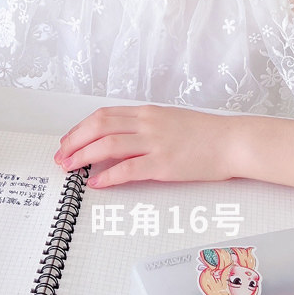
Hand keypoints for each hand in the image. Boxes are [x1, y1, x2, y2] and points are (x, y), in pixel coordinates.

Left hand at [53, 105, 236, 187]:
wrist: (231, 140)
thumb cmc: (204, 133)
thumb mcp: (169, 120)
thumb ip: (144, 126)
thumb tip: (118, 138)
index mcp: (147, 112)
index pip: (104, 115)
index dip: (81, 128)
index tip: (68, 141)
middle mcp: (148, 123)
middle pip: (99, 126)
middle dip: (75, 141)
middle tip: (62, 156)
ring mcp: (155, 142)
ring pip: (108, 144)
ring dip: (84, 156)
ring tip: (71, 168)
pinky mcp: (164, 163)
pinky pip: (128, 169)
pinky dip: (108, 176)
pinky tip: (97, 183)